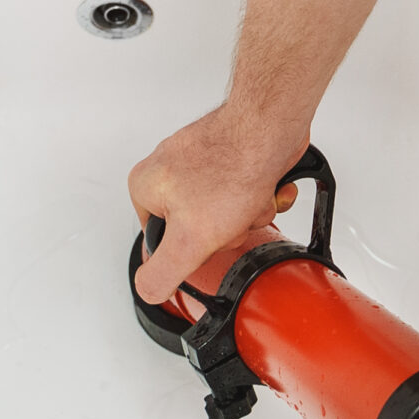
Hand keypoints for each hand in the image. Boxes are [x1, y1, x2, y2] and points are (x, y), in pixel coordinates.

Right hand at [128, 103, 310, 303]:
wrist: (272, 129)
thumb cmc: (232, 168)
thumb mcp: (189, 240)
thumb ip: (162, 271)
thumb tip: (148, 288)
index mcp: (147, 187)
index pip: (161, 242)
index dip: (190, 250)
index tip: (204, 239)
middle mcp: (170, 168)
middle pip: (199, 228)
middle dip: (227, 230)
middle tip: (231, 217)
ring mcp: (203, 159)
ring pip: (229, 211)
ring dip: (249, 211)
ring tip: (251, 197)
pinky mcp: (232, 154)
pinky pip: (248, 190)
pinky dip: (263, 193)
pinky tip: (267, 186)